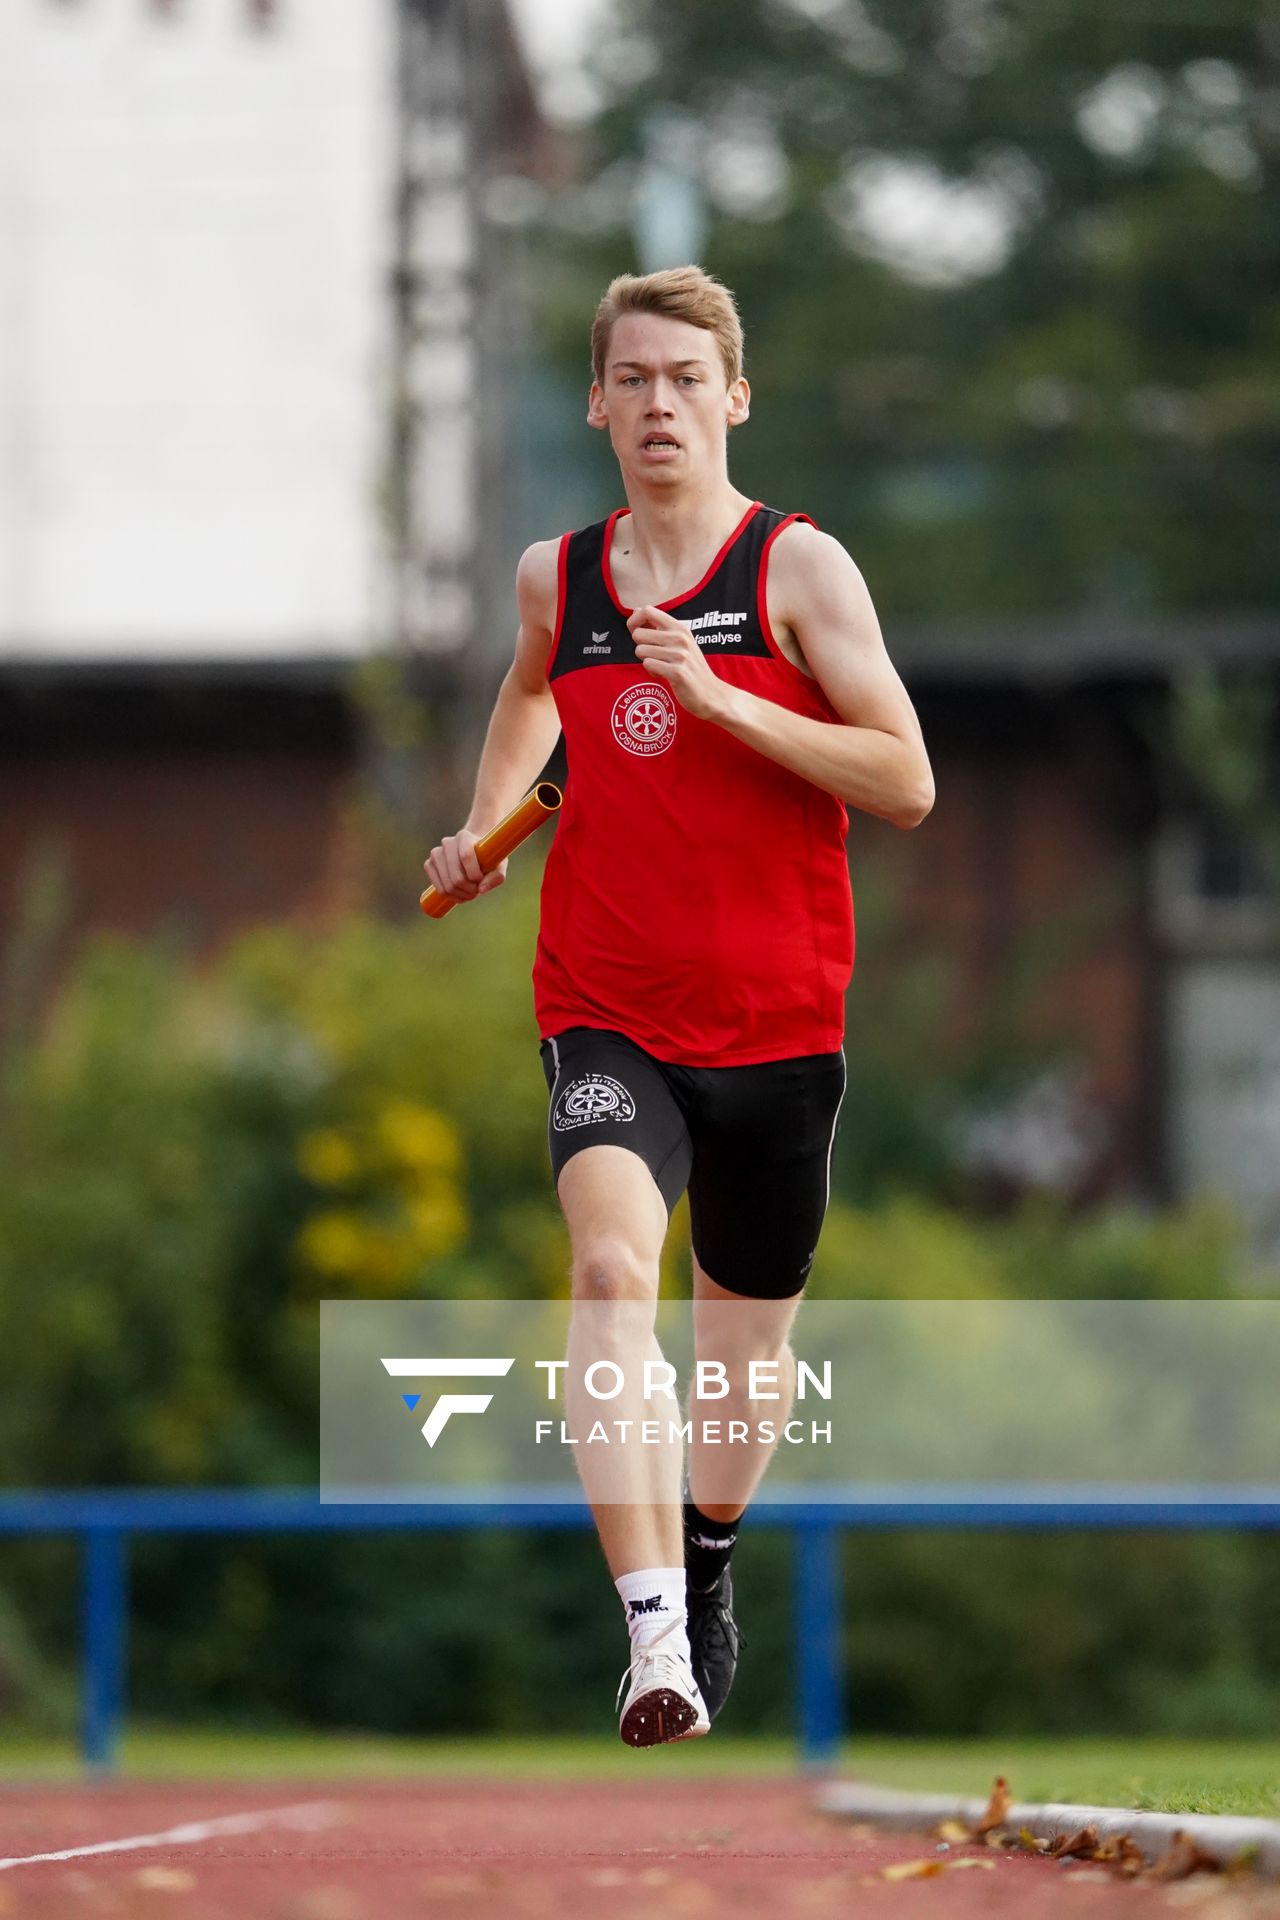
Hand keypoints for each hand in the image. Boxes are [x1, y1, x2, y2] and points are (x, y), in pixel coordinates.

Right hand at [423, 828, 507, 902]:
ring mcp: (436, 853)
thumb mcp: (500, 865)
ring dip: (461, 895)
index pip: (466, 856)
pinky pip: (438, 888)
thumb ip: (497, 877)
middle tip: (477, 890)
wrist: (474, 850)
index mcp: (464, 837)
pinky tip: (459, 893)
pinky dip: (450, 896)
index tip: (481, 879)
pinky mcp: (429, 864)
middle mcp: (447, 842)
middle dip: (469, 890)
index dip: (475, 874)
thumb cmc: (488, 858)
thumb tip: (481, 889)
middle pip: (457, 877)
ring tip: (470, 893)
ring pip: (447, 885)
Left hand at [627, 606, 729, 722]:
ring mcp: (679, 655)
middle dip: (640, 646)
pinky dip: (652, 672)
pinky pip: (648, 665)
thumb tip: (636, 611)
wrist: (711, 692)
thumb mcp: (681, 641)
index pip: (647, 611)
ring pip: (640, 651)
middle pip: (638, 634)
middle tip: (654, 655)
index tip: (636, 632)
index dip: (634, 621)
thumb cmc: (691, 667)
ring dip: (647, 661)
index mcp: (680, 627)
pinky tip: (664, 675)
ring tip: (662, 666)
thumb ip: (661, 627)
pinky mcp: (677, 672)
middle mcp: (680, 638)